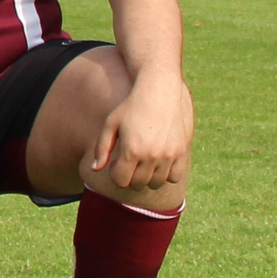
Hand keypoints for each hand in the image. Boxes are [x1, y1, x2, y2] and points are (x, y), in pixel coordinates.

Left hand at [88, 75, 193, 192]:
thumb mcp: (110, 124)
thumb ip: (101, 148)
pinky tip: (159, 163)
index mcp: (131, 150)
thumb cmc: (130, 108)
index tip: (115, 163)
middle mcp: (151, 156)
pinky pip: (174, 177)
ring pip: (156, 183)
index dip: (115, 174)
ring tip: (143, 162)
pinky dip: (166, 175)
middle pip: (138, 184)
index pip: (121, 181)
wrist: (160, 93)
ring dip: (147, 177)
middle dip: (130, 177)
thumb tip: (94, 169)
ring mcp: (169, 155)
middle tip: (128, 162)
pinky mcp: (182, 152)